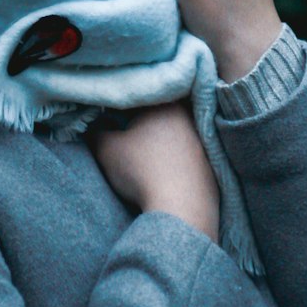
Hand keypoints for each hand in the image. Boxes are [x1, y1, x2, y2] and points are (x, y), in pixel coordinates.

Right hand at [86, 99, 219, 242]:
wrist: (181, 208)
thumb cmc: (141, 171)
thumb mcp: (107, 149)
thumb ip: (95, 133)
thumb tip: (92, 128)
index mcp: (165, 104)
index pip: (140, 98)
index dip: (122, 109)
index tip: (111, 120)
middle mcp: (189, 117)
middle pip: (159, 116)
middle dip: (143, 125)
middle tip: (126, 137)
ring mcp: (205, 142)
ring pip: (175, 137)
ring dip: (161, 144)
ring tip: (145, 160)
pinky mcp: (213, 166)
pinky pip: (188, 158)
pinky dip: (176, 163)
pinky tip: (164, 176)